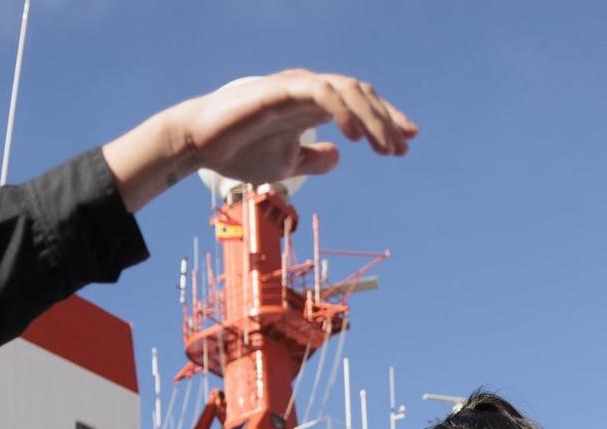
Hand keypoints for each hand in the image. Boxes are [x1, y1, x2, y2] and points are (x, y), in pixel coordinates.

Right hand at [105, 71, 415, 211]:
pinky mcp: (281, 89)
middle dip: (386, 120)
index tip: (407, 143)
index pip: (360, 105)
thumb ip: (312, 160)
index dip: (386, 121)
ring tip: (383, 146)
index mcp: (313, 106)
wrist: (200, 145)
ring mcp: (296, 86)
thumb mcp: (286, 164)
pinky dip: (342, 111)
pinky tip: (353, 137)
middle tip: (401, 148)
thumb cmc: (238, 151)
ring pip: (347, 90)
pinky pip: (321, 93)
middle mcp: (310, 91)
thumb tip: (339, 157)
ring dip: (371, 118)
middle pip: (361, 94)